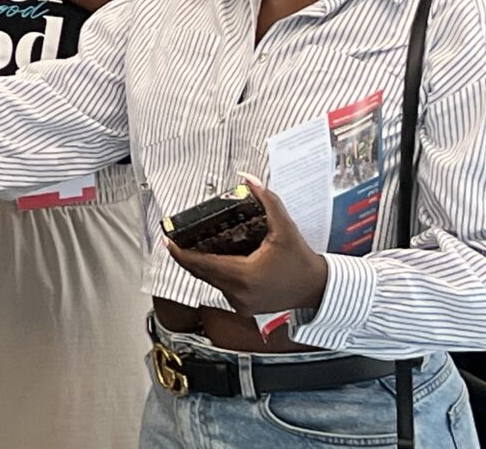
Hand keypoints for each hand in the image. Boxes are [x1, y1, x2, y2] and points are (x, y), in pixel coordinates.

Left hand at [164, 177, 328, 317]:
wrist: (317, 289)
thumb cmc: (301, 261)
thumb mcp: (285, 228)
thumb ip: (267, 201)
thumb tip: (248, 179)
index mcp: (244, 276)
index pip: (202, 265)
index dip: (181, 253)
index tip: (168, 240)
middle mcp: (239, 294)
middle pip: (201, 273)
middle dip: (186, 256)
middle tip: (174, 238)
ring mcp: (240, 304)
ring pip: (210, 282)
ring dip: (201, 265)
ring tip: (192, 245)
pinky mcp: (243, 307)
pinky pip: (221, 288)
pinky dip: (214, 273)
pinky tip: (213, 258)